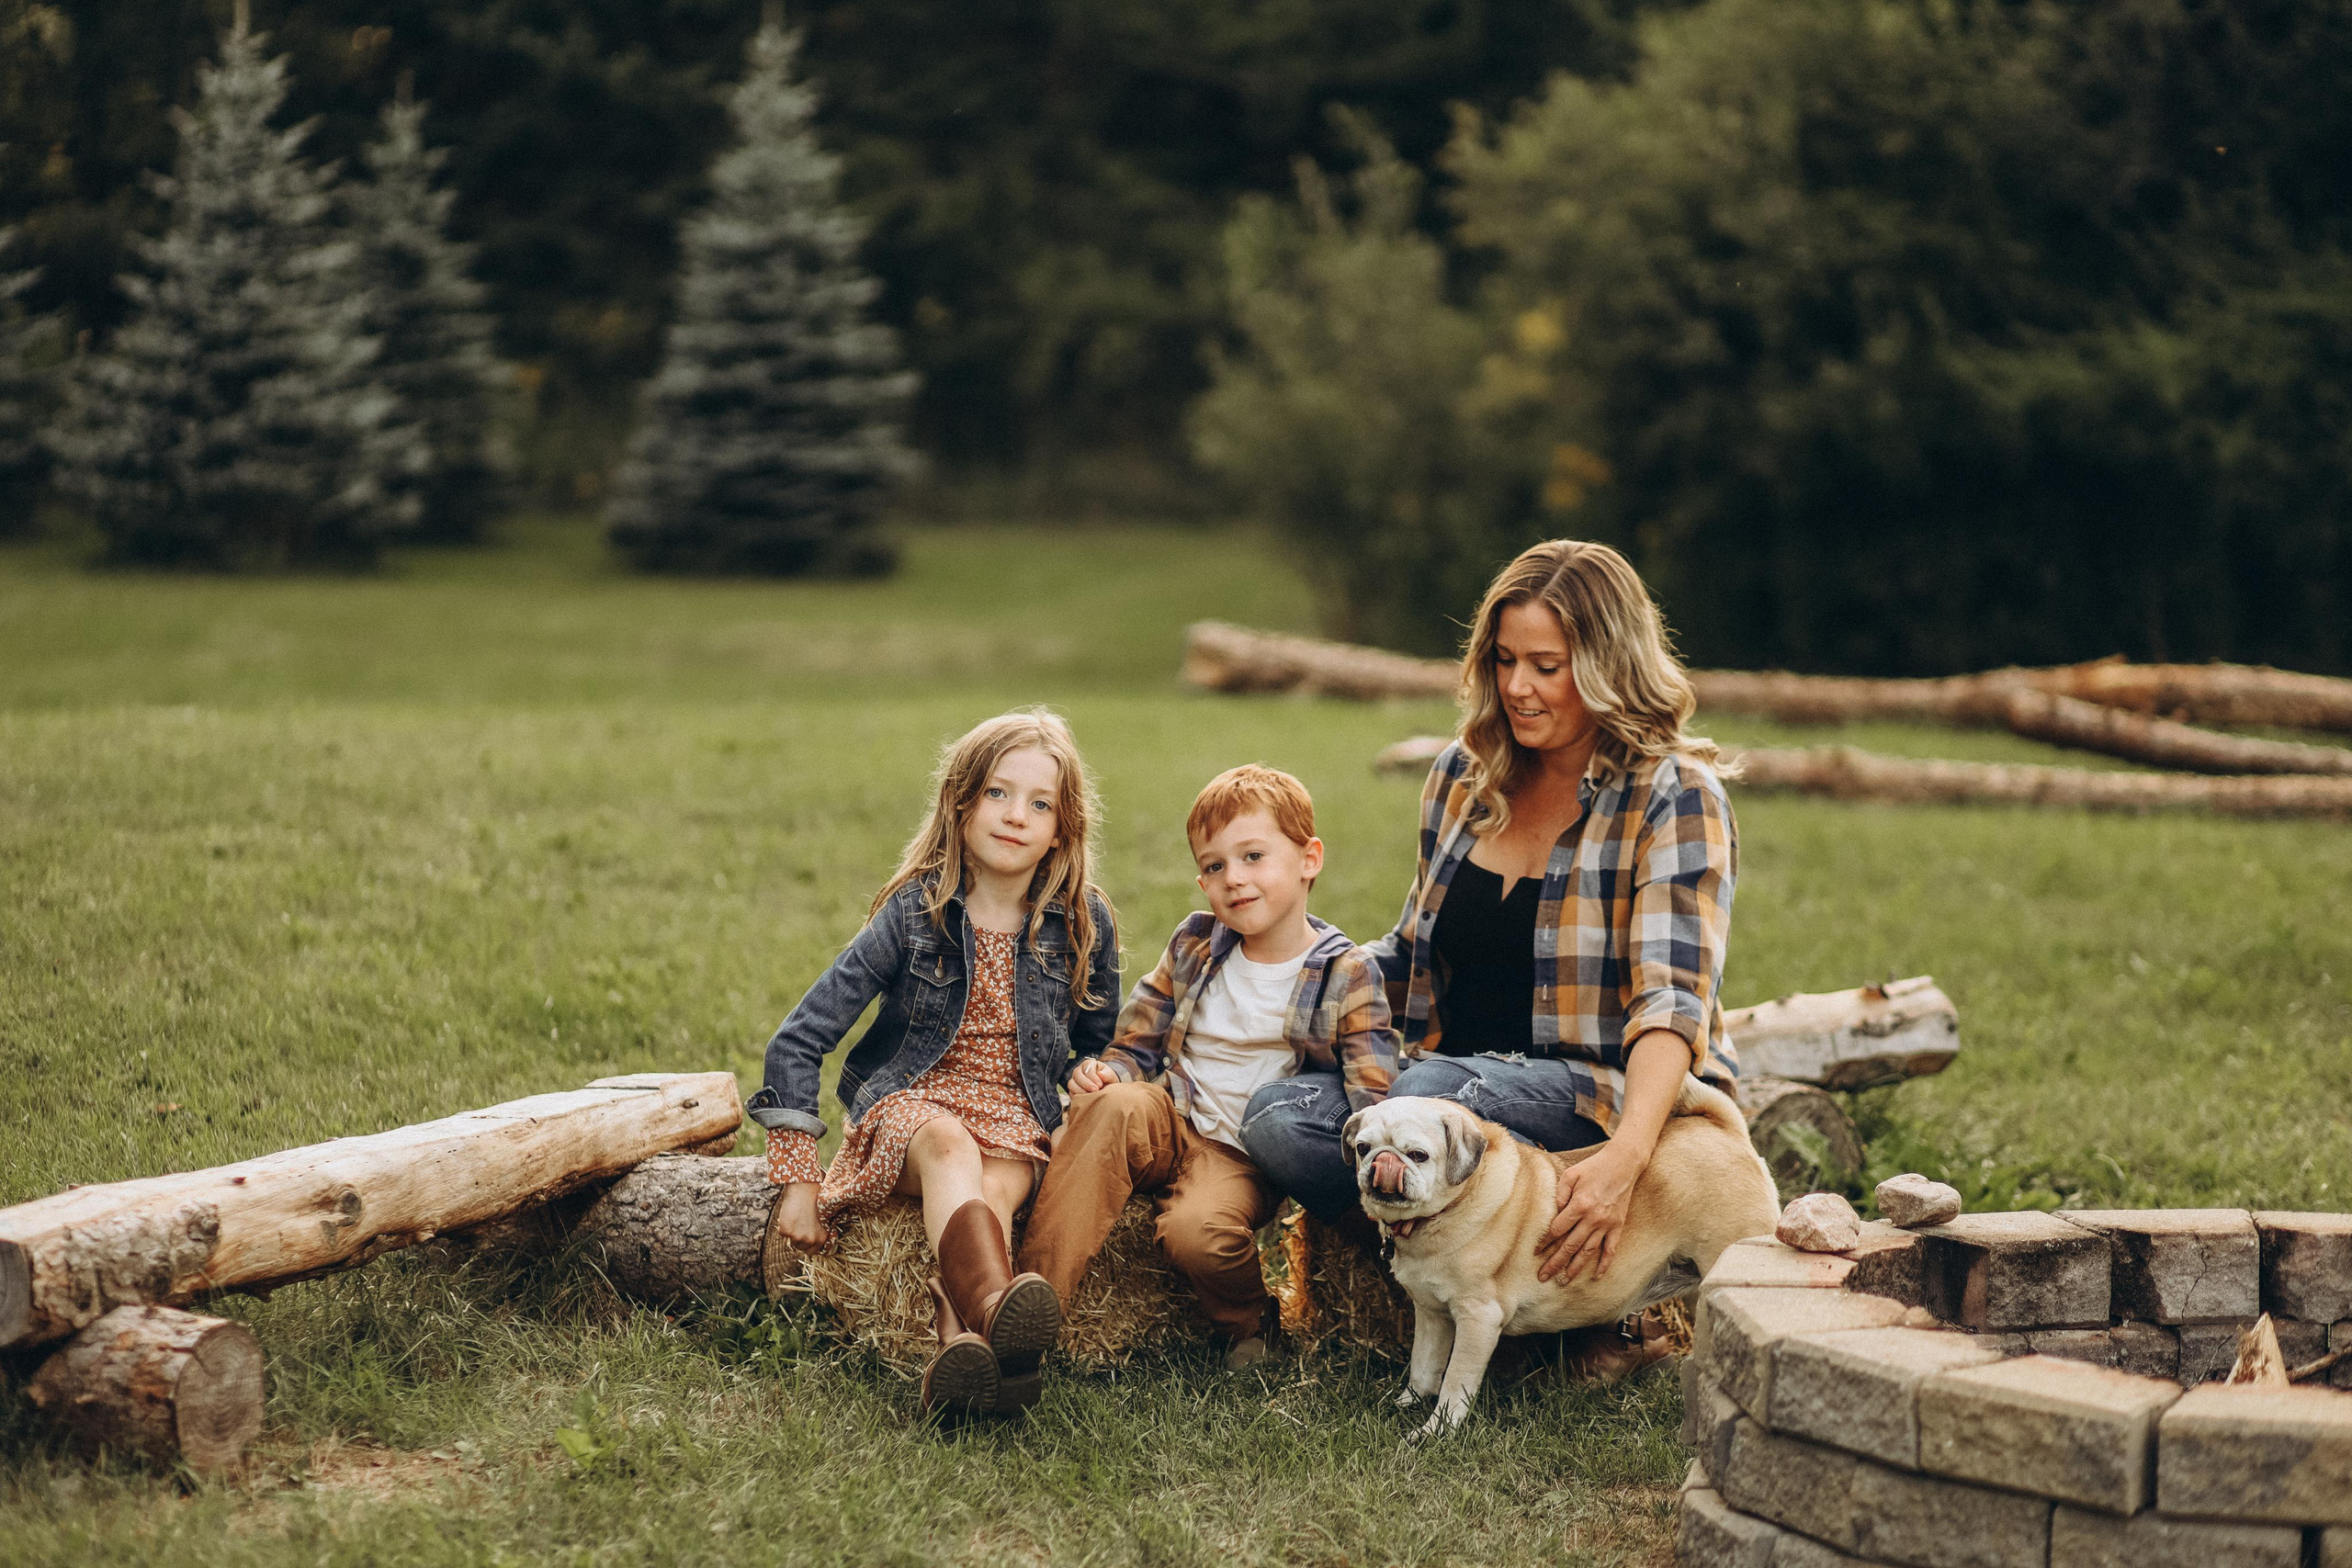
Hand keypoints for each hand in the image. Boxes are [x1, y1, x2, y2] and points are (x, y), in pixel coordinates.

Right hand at [771, 1182, 828, 1249]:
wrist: (804, 1189)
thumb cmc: (815, 1201)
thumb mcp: (822, 1220)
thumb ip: (817, 1233)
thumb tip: (809, 1242)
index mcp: (821, 1238)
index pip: (811, 1252)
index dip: (806, 1245)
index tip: (804, 1238)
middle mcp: (810, 1240)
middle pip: (799, 1247)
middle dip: (798, 1238)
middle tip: (799, 1224)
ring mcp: (797, 1236)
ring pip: (790, 1241)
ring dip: (791, 1232)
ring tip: (795, 1218)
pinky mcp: (786, 1231)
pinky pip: (782, 1233)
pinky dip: (783, 1226)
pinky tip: (789, 1215)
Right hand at [1069, 1057, 1118, 1093]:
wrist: (1105, 1089)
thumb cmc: (1107, 1080)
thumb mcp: (1111, 1076)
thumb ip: (1107, 1074)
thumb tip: (1100, 1075)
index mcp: (1088, 1064)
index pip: (1087, 1067)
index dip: (1093, 1076)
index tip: (1100, 1084)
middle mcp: (1079, 1071)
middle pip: (1077, 1075)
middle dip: (1086, 1084)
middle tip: (1096, 1090)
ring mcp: (1074, 1080)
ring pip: (1071, 1084)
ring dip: (1080, 1091)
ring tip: (1091, 1096)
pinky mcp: (1072, 1090)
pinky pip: (1071, 1093)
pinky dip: (1078, 1097)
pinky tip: (1087, 1100)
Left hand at [1536, 1143, 1643, 1282]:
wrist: (1624, 1164)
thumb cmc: (1594, 1167)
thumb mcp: (1571, 1174)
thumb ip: (1559, 1194)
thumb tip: (1553, 1214)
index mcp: (1579, 1205)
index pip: (1557, 1230)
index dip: (1545, 1242)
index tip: (1535, 1252)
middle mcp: (1593, 1218)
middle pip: (1570, 1246)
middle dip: (1555, 1263)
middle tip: (1542, 1277)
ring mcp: (1607, 1225)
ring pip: (1587, 1252)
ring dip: (1574, 1268)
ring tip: (1563, 1281)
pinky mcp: (1618, 1226)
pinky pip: (1610, 1250)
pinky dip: (1604, 1264)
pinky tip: (1596, 1276)